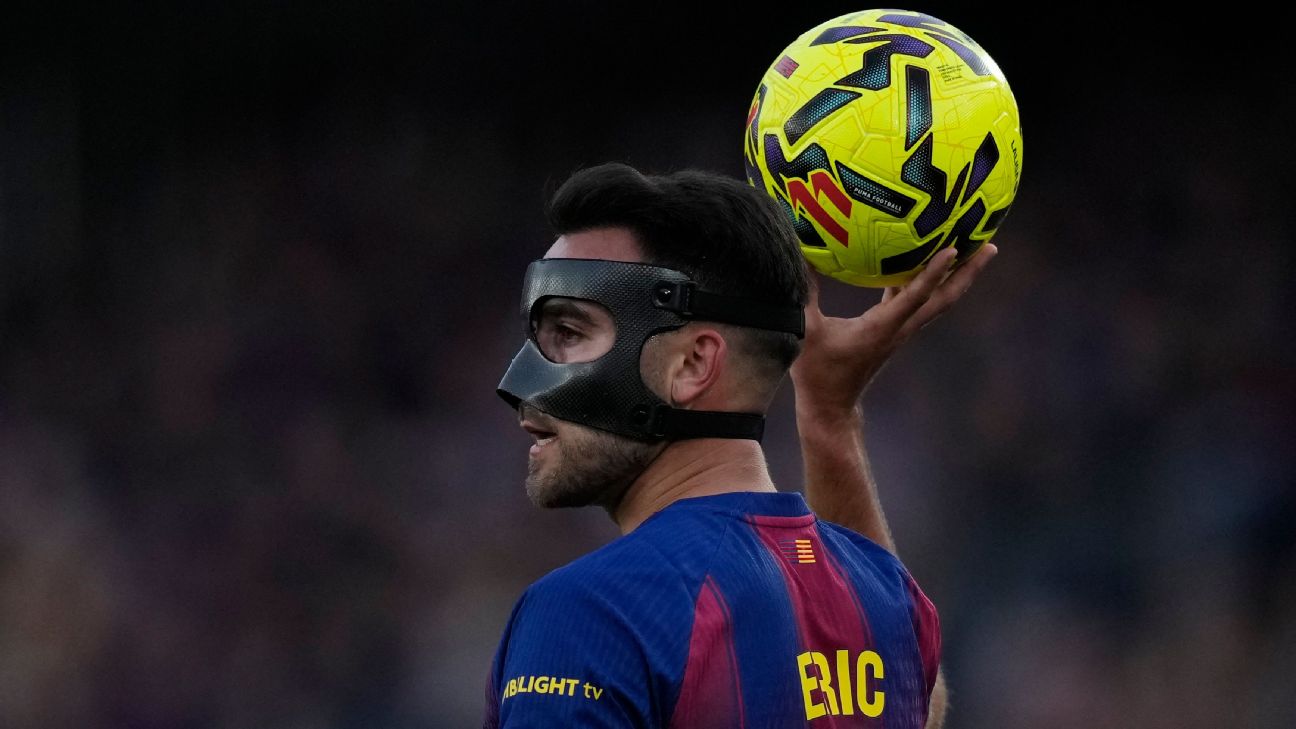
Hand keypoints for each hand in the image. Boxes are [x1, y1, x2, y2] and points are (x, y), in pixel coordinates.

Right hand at [790, 244, 997, 417]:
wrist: (830, 407)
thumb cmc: (818, 372)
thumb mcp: (805, 329)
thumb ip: (804, 291)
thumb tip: (797, 254)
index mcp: (882, 328)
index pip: (915, 295)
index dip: (935, 271)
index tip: (955, 247)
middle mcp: (899, 328)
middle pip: (944, 298)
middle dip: (968, 272)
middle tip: (990, 245)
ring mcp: (899, 331)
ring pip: (937, 301)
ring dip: (958, 277)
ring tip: (975, 248)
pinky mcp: (893, 331)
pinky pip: (919, 301)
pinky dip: (929, 281)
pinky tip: (927, 261)